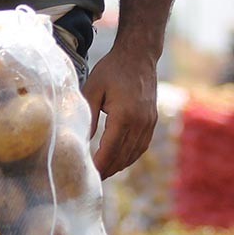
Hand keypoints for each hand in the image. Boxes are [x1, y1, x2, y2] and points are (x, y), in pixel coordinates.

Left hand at [81, 44, 158, 179]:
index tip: (86, 176)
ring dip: (118, 165)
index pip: (109, 150)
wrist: (138, 55)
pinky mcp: (152, 121)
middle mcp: (140, 122)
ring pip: (133, 154)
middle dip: (107, 170)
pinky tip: (118, 159)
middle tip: (91, 179)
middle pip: (122, 157)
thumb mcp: (93, 89)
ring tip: (102, 172)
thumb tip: (81, 141)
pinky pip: (141, 146)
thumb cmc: (112, 70)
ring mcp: (149, 123)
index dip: (98, 166)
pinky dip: (129, 156)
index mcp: (124, 115)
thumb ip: (88, 116)